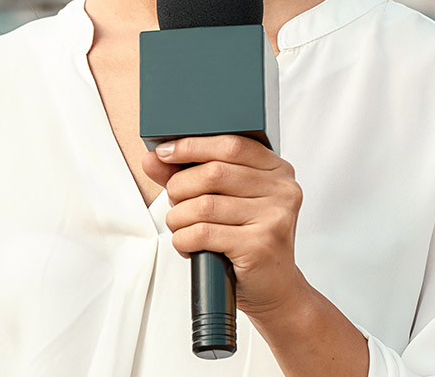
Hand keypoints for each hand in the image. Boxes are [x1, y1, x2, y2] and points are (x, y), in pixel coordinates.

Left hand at [141, 135, 310, 318]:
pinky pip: (203, 233)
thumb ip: (189, 176)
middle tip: (176, 203)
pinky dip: (183, 239)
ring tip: (182, 228)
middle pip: (213, 173)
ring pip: (203, 205)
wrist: (275, 289)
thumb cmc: (248, 242)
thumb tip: (152, 159)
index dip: (192, 146)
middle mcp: (282, 190)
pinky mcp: (260, 245)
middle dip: (180, 187)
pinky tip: (189, 245)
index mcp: (277, 171)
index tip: (165, 153)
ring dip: (179, 218)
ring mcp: (274, 218)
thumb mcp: (224, 201)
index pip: (231, 145)